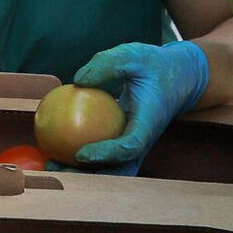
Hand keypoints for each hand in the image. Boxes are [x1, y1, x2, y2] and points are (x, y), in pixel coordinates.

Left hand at [56, 41, 209, 175]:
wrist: (180, 78)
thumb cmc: (153, 65)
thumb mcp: (133, 55)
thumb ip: (107, 64)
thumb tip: (78, 80)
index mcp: (149, 122)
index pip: (131, 146)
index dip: (107, 154)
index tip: (80, 154)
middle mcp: (143, 139)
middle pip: (119, 170)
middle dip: (91, 177)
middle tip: (58, 169)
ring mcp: (136, 144)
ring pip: (112, 169)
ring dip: (85, 174)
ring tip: (53, 166)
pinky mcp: (127, 141)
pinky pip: (106, 156)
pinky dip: (85, 158)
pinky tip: (58, 148)